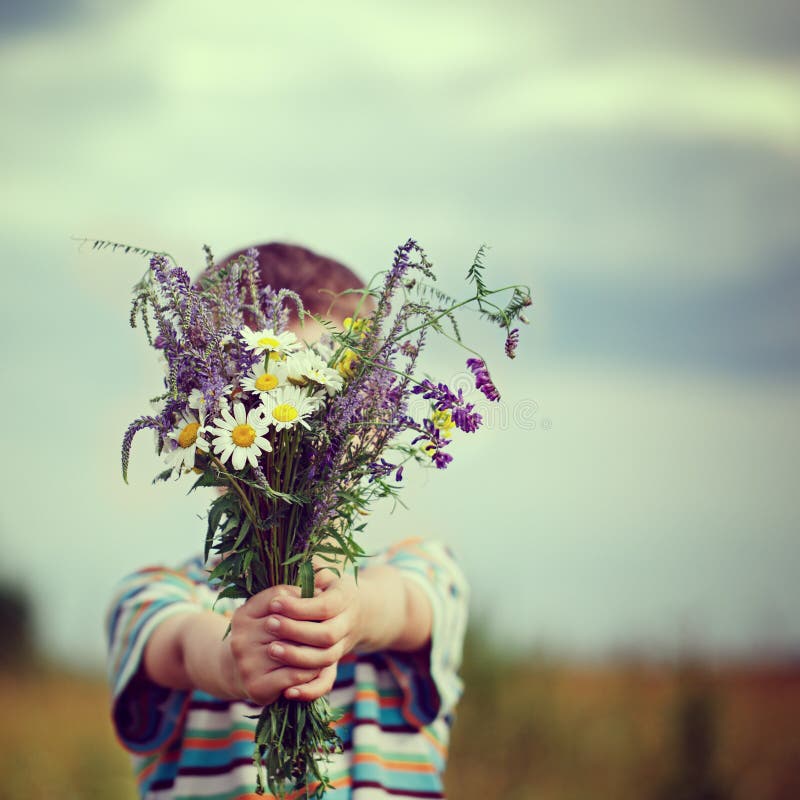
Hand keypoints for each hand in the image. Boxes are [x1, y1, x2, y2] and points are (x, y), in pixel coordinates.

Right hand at [224, 584, 324, 705]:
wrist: (242, 674)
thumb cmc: (265, 636)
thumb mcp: (269, 612)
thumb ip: (288, 597)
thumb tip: (317, 590)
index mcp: (244, 614)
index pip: (279, 597)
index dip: (302, 598)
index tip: (319, 597)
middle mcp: (240, 638)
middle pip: (287, 625)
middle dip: (312, 624)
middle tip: (332, 622)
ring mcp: (246, 663)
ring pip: (293, 651)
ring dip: (315, 649)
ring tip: (329, 644)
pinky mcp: (257, 686)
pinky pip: (294, 674)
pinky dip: (310, 671)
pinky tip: (318, 666)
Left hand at [262, 568, 363, 701]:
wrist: (362, 611)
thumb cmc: (332, 587)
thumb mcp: (325, 573)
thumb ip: (308, 570)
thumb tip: (285, 561)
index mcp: (346, 598)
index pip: (325, 606)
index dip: (299, 607)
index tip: (274, 602)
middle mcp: (348, 624)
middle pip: (325, 634)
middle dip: (295, 631)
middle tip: (269, 625)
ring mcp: (343, 646)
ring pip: (325, 659)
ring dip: (297, 656)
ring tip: (271, 649)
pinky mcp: (335, 664)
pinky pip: (326, 683)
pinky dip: (309, 690)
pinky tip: (287, 691)